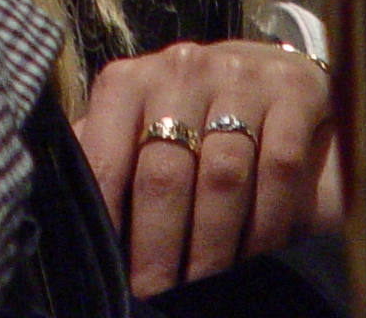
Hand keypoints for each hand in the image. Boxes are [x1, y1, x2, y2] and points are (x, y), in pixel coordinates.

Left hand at [72, 39, 334, 295]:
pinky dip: (269, 220)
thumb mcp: (139, 127)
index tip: (115, 276)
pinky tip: (258, 254)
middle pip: (165, 172)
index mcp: (129, 82)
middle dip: (160, 246)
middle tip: (159, 294)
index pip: (107, 159)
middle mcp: (181, 70)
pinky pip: (279, 166)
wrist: (267, 70)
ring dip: (214, 242)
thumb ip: (105, 162)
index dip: (109, 223)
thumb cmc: (188, 114)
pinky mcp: (295, 89)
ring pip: (223, 173)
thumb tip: (70, 224)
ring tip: (207, 285)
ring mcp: (240, 75)